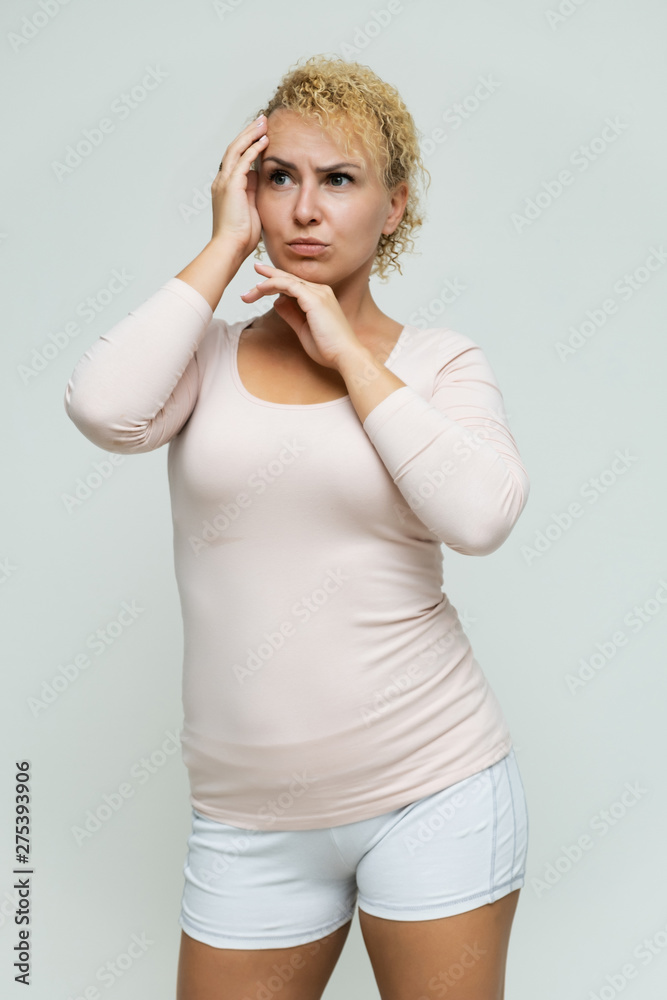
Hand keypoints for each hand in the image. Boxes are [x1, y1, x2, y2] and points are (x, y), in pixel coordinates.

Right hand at [211, 115, 267, 260]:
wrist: (230, 247)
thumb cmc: (240, 236)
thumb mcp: (250, 208)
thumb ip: (252, 191)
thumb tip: (258, 177)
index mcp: (226, 187)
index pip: (236, 159)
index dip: (247, 144)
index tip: (260, 135)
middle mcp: (222, 181)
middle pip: (234, 148)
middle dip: (248, 133)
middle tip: (262, 120)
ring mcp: (225, 182)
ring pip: (237, 149)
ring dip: (251, 134)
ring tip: (263, 123)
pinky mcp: (231, 185)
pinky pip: (243, 160)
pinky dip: (253, 148)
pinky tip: (264, 140)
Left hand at [240, 262, 363, 369]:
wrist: (345, 356)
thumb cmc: (329, 348)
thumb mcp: (303, 329)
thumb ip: (291, 314)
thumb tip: (278, 302)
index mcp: (320, 297)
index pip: (294, 284)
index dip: (276, 281)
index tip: (259, 283)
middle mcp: (320, 291)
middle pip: (288, 278)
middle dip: (268, 276)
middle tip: (253, 271)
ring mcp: (318, 293)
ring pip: (286, 280)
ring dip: (265, 283)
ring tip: (248, 291)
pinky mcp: (314, 299)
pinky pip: (288, 286)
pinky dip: (272, 285)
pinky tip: (259, 289)